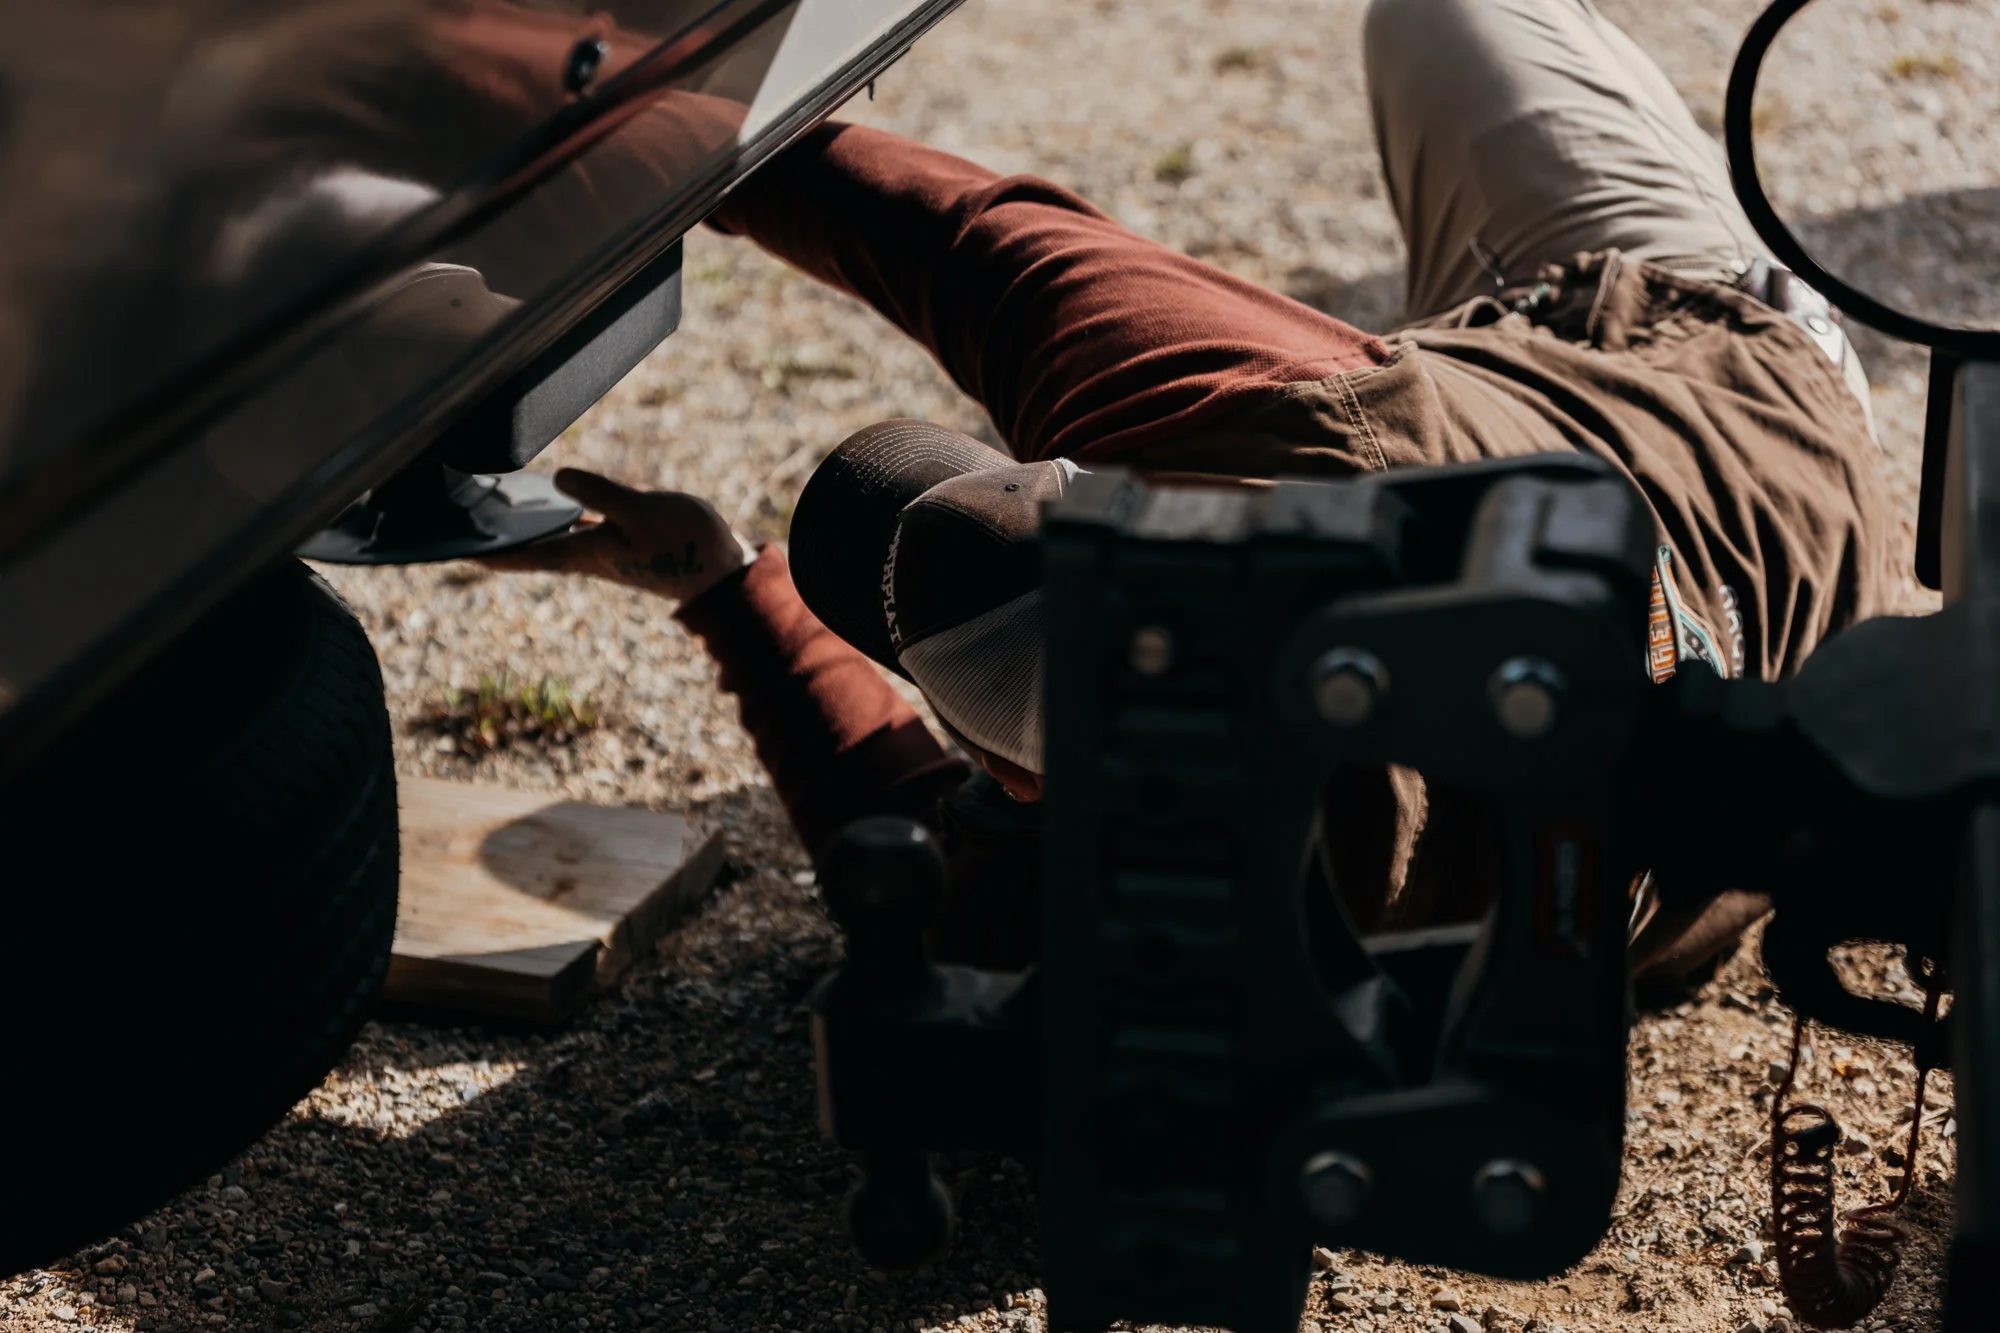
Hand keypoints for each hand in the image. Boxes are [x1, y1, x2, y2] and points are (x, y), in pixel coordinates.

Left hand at [476, 468, 752, 601]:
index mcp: (582, 554)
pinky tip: (550, 499)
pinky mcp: (618, 541)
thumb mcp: (642, 512)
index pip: (519, 556)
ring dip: (521, 527)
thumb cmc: (684, 545)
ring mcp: (601, 550)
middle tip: (459, 522)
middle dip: (493, 538)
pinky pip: (573, 529)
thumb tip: (558, 477)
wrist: (722, 573)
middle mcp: (584, 556)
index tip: (446, 549)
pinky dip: (555, 517)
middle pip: (525, 550)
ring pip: (547, 538)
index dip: (482, 552)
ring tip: (493, 507)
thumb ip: (600, 494)